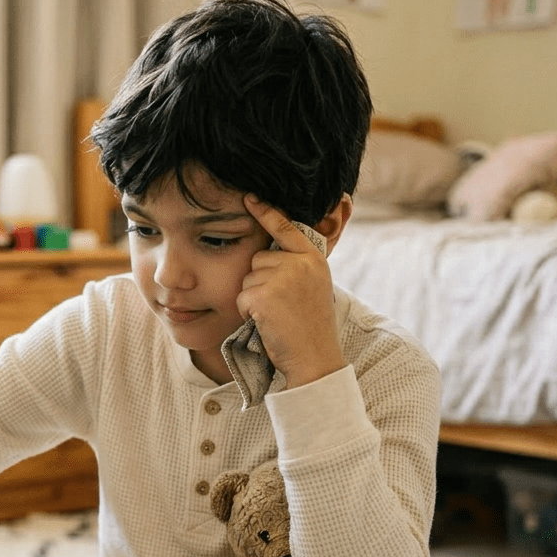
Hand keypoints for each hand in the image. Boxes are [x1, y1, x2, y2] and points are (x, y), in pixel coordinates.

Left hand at [237, 194, 344, 387]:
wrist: (315, 359)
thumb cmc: (310, 328)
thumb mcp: (313, 288)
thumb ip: (297, 267)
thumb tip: (268, 253)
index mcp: (314, 259)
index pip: (287, 228)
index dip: (266, 212)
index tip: (249, 197)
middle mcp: (299, 263)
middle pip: (258, 258)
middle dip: (260, 281)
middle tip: (280, 307)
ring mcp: (281, 278)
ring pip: (247, 278)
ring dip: (254, 298)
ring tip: (276, 316)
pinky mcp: (263, 295)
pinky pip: (241, 297)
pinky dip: (247, 313)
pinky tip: (266, 323)